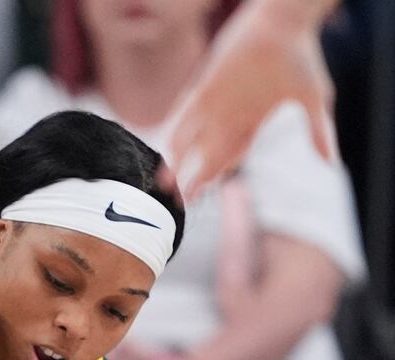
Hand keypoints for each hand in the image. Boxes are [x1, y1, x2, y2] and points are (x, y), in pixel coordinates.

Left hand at [165, 0, 335, 197]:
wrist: (286, 22)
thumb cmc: (302, 56)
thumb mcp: (314, 98)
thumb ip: (319, 131)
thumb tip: (332, 162)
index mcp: (251, 122)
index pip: (228, 156)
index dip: (214, 177)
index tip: (200, 199)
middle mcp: (230, 115)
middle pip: (207, 153)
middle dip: (195, 176)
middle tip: (180, 200)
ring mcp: (217, 100)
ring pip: (193, 136)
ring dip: (180, 158)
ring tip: (166, 182)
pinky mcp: (208, 84)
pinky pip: (187, 111)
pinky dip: (178, 129)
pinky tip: (167, 148)